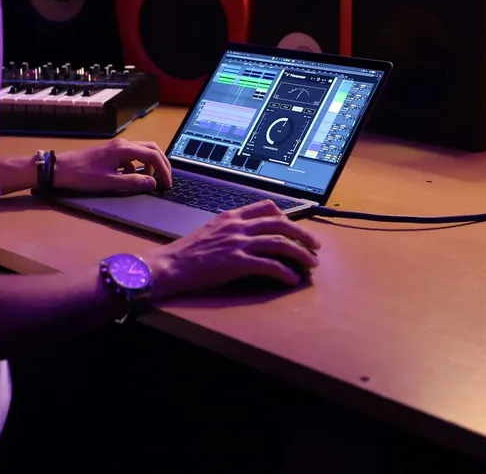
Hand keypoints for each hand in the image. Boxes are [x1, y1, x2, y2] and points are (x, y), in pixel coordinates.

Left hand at [52, 140, 172, 194]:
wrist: (59, 169)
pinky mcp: (110, 153)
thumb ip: (133, 183)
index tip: (167, 184)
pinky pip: (131, 157)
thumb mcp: (110, 183)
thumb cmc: (82, 176)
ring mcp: (116, 148)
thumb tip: (153, 183)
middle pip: (151, 149)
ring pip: (142, 152)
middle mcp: (123, 144)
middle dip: (162, 164)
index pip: (153, 155)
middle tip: (166, 179)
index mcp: (124, 149)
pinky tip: (130, 179)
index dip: (164, 170)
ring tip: (149, 181)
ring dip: (150, 165)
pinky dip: (137, 167)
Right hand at [146, 201, 321, 297]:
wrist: (170, 265)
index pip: (267, 207)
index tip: (297, 227)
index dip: (287, 217)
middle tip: (315, 246)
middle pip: (280, 223)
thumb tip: (252, 237)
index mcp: (232, 216)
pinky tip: (291, 279)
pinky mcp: (236, 262)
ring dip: (300, 253)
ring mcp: (237, 243)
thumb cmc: (188, 252)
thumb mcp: (211, 231)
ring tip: (311, 263)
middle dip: (302, 234)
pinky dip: (284, 272)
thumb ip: (232, 229)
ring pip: (279, 242)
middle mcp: (237, 226)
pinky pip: (269, 265)